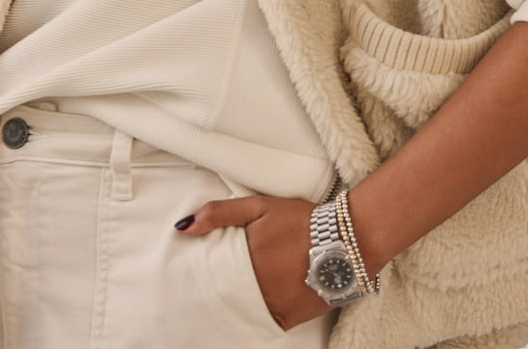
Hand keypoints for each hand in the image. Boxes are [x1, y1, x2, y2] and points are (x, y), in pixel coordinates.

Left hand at [173, 195, 330, 329]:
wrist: (345, 238)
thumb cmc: (300, 219)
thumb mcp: (259, 206)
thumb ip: (219, 213)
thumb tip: (183, 227)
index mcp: (244, 260)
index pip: (214, 276)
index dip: (209, 276)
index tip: (203, 277)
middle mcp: (256, 287)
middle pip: (228, 295)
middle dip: (224, 291)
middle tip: (225, 284)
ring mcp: (274, 305)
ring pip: (246, 311)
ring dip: (244, 303)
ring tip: (250, 290)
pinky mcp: (291, 318)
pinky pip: (268, 322)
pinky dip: (264, 314)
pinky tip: (268, 300)